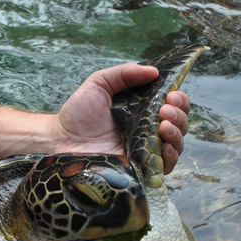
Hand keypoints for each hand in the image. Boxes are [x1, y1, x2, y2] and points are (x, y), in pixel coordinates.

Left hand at [53, 64, 189, 172]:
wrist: (60, 139)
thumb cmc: (78, 112)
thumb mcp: (99, 83)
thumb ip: (124, 73)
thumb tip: (154, 71)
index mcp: (143, 110)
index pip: (173, 105)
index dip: (179, 100)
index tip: (172, 94)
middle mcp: (149, 131)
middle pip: (180, 124)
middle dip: (179, 115)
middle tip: (165, 109)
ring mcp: (146, 151)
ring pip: (176, 145)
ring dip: (177, 133)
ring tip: (163, 124)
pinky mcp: (140, 170)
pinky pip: (165, 166)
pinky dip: (170, 156)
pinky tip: (163, 145)